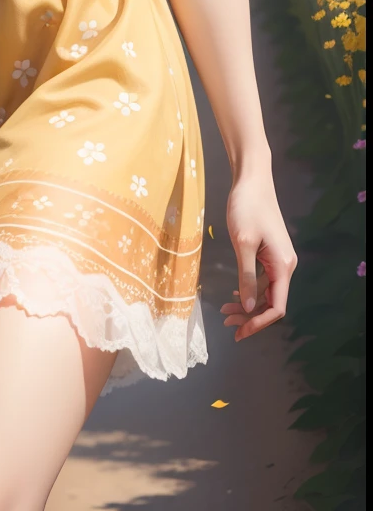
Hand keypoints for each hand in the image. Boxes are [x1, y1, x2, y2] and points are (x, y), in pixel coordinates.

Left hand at [221, 171, 297, 340]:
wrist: (252, 180)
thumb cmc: (246, 207)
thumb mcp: (243, 243)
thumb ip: (247, 277)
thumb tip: (249, 308)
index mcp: (283, 266)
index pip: (276, 307)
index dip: (258, 323)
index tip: (239, 331)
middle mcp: (285, 265)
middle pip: (272, 302)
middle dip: (250, 316)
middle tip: (226, 322)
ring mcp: (278, 259)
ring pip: (266, 292)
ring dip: (248, 304)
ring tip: (226, 311)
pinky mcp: (270, 252)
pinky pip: (263, 279)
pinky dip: (250, 289)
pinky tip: (235, 292)